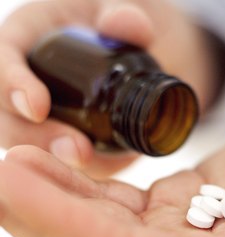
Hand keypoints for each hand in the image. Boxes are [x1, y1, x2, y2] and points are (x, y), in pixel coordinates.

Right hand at [0, 0, 214, 176]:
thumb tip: (123, 24)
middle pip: (9, 114)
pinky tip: (96, 170)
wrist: (147, 57)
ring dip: (56, 158)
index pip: (2, 60)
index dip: (12, 84)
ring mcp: (49, 114)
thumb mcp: (128, 14)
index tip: (38, 107)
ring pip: (32, 142)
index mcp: (29, 38)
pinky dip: (76, 169)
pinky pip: (62, 158)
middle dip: (38, 136)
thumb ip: (129, 17)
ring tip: (87, 160)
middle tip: (77, 149)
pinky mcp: (70, 136)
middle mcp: (31, 80)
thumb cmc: (126, 29)